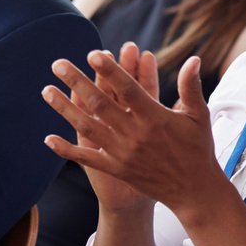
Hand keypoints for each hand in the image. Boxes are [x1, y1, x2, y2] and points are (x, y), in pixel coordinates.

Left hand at [43, 44, 225, 216]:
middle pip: (100, 103)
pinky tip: (48, 139)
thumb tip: (193, 58)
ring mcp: (123, 153)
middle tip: (57, 64)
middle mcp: (135, 134)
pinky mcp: (116, 169)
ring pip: (88, 127)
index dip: (110, 71)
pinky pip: (87, 159)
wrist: (193, 191)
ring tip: (46, 91)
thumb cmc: (198, 150)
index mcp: (155, 118)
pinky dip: (67, 149)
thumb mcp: (199, 116)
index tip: (93, 54)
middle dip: (77, 82)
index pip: (128, 89)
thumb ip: (191, 87)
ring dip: (65, 108)